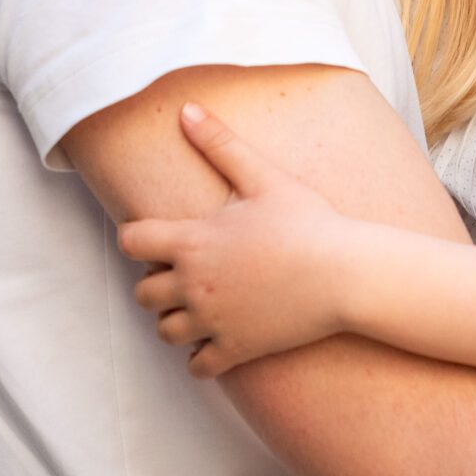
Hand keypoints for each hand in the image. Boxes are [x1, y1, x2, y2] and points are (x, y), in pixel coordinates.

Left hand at [117, 103, 359, 377]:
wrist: (344, 274)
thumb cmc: (307, 221)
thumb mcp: (263, 176)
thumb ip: (220, 144)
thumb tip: (186, 110)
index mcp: (192, 242)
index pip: (131, 242)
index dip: (138, 238)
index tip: (158, 236)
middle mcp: (193, 285)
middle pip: (142, 293)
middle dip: (156, 282)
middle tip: (185, 271)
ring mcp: (212, 321)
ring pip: (165, 331)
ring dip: (175, 319)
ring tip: (201, 304)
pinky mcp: (235, 350)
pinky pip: (197, 366)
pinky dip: (201, 356)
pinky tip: (221, 337)